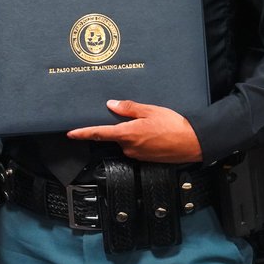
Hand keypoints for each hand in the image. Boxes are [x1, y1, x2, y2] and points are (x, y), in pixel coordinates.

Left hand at [66, 100, 201, 162]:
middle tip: (136, 118)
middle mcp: (129, 147)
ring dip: (132, 132)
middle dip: (120, 127)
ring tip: (150, 125)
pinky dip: (140, 139)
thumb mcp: (150, 111)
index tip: (71, 133)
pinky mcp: (145, 159)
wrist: (192, 143)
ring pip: (126, 141)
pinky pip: (136, 147)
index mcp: (128, 134)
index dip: (83, 133)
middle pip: (115, 136)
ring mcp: (137, 155)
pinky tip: (153, 133)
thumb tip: (111, 105)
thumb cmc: (174, 126)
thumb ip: (129, 108)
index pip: (99, 133)